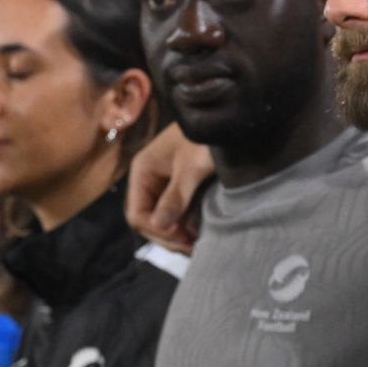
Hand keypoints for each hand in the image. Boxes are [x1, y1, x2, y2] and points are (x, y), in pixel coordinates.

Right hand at [123, 124, 213, 253]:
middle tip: (193, 247)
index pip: (137, 214)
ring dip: (178, 233)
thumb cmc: (206, 139)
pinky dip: (186, 223)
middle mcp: (149, 178)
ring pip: (163, 218)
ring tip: (198, 243)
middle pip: (148, 219)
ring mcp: (164, 182)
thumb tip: (159, 226)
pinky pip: (177, 211)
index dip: (157, 231)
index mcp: (142, 171)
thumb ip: (176, 197)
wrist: (230, 119)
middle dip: (168, 236)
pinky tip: (201, 232)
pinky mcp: (181, 185)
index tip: (182, 238)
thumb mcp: (192, 168)